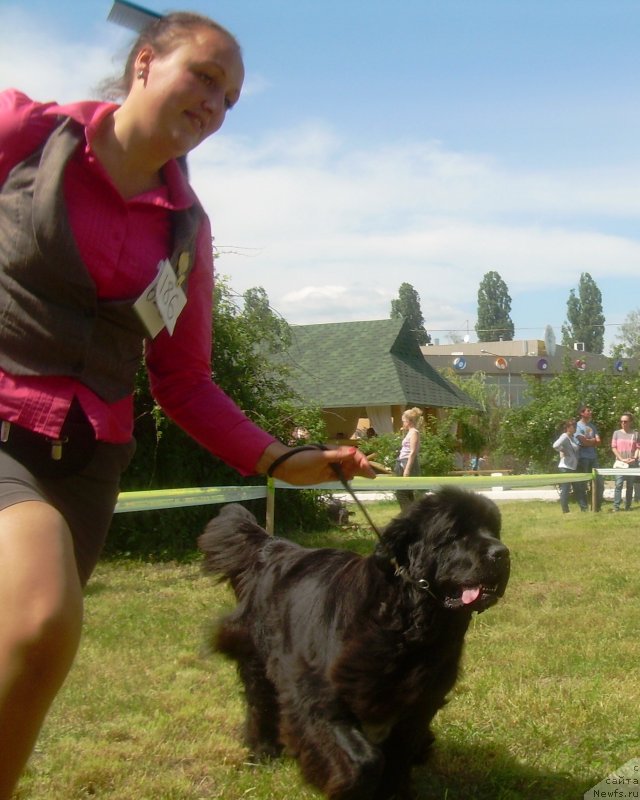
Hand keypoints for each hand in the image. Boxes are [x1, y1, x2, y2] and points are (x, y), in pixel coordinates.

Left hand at [258, 443, 375, 484]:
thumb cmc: (301, 459)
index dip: (361, 461)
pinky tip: (352, 479)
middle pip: (352, 462)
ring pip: (348, 469)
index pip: (353, 454)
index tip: (367, 470)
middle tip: (372, 476)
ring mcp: (330, 467)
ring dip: (357, 472)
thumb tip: (353, 451)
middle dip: (362, 467)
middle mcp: (334, 458)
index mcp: (334, 450)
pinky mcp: (326, 475)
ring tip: (367, 477)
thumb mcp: (320, 456)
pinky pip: (340, 476)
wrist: (286, 467)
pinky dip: (347, 477)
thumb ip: (337, 455)